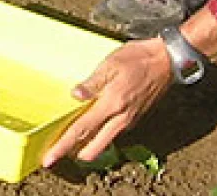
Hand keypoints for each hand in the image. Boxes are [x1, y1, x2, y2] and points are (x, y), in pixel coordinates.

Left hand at [42, 37, 171, 166]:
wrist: (166, 61)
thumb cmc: (139, 59)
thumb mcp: (111, 63)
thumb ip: (92, 82)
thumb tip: (75, 95)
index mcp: (112, 104)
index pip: (82, 130)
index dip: (63, 146)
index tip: (50, 158)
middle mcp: (121, 118)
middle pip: (94, 147)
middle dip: (75, 153)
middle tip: (58, 152)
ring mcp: (129, 121)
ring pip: (104, 142)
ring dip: (88, 145)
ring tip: (72, 139)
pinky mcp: (134, 119)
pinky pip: (113, 133)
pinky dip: (100, 135)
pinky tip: (93, 124)